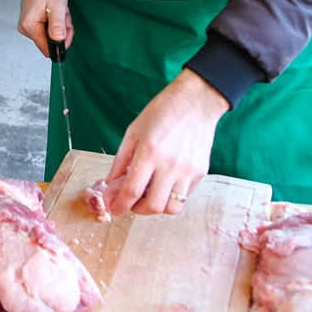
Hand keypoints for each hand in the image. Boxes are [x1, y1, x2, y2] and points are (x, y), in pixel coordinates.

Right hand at [17, 0, 71, 56]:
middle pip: (50, 42)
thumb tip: (58, 43)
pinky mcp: (32, 22)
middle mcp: (26, 28)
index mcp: (30, 26)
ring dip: (60, 25)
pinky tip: (54, 11)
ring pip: (51, 36)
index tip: (64, 27)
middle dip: (62, 30)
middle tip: (62, 15)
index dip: (60, 41)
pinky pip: (48, 29)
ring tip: (58, 10)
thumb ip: (57, 26)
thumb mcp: (57, 5)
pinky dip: (56, 22)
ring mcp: (28, 25)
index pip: (47, 49)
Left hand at [105, 69, 229, 216]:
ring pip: (172, 208)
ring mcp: (188, 171)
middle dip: (137, 210)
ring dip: (157, 207)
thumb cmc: (161, 112)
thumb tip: (110, 183)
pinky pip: (184, 196)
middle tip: (131, 203)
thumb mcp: (133, 131)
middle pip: (153, 205)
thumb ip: (120, 160)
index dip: (120, 204)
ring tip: (148, 195)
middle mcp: (171, 164)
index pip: (132, 190)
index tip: (113, 210)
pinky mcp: (201, 173)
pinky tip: (163, 184)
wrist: (195, 102)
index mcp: (150, 151)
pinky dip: (171, 197)